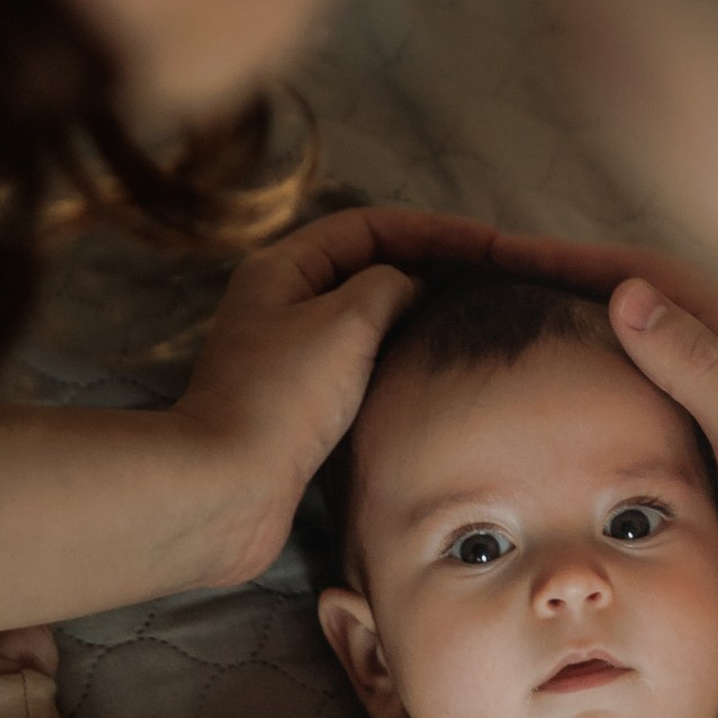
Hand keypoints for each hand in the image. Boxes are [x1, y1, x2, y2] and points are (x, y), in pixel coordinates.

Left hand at [176, 206, 499, 583]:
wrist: (226, 490)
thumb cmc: (281, 399)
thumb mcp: (346, 321)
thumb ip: (390, 286)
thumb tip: (414, 287)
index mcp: (284, 268)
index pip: (372, 226)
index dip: (435, 230)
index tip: (489, 243)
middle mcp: (285, 300)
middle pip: (371, 263)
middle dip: (432, 263)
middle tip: (490, 274)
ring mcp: (292, 350)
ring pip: (370, 310)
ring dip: (420, 305)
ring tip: (475, 309)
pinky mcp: (302, 398)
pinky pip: (364, 354)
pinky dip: (402, 347)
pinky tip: (436, 359)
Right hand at [487, 233, 717, 648]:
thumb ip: (698, 366)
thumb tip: (624, 295)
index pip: (639, 270)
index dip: (559, 256)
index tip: (489, 250)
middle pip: (639, 291)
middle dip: (561, 276)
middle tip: (483, 279)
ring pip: (650, 335)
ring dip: (586, 321)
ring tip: (513, 329)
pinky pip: (665, 380)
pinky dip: (615, 373)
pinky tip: (583, 401)